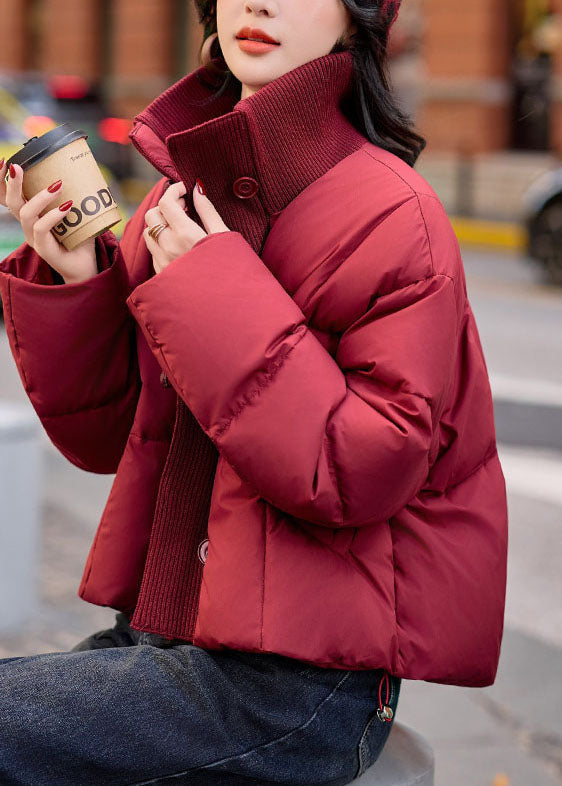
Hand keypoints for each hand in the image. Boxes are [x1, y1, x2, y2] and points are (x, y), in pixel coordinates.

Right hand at [1, 161, 96, 283]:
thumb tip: (85, 172)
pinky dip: (53, 215)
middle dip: (12, 183)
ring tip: (58, 185)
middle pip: (11, 202)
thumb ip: (75, 196)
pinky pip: (41, 228)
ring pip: (26, 213)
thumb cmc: (80, 239)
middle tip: (17, 166)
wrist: (85, 268)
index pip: (9, 197)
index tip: (5, 161)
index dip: (2, 181)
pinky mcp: (43, 248)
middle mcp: (28, 226)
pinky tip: (67, 207)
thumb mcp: (76, 214)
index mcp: (32, 215)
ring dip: (40, 197)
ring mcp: (34, 238)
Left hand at [143, 180, 229, 274]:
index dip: (173, 190)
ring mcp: (162, 262)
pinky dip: (161, 242)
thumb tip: (197, 189)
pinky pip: (153, 251)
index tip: (185, 189)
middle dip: (165, 206)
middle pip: (151, 214)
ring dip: (161, 224)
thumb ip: (208, 211)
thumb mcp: (223, 237)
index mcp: (185, 234)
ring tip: (179, 226)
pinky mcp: (161, 275)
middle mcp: (168, 247)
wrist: (222, 307)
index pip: (166, 201)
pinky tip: (177, 245)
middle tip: (184, 207)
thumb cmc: (229, 271)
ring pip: (148, 232)